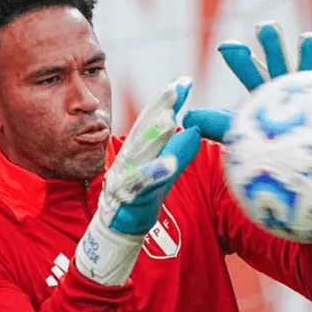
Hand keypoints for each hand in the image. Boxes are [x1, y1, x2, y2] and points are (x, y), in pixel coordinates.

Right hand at [75, 78, 200, 284]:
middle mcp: (129, 157)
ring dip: (154, 135)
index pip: (154, 119)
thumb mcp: (163, 172)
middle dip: (159, 106)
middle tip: (175, 89)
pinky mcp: (126, 196)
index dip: (167, 100)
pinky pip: (140, 184)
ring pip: (140, 152)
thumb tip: (195, 129)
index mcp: (137, 148)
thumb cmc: (140, 197)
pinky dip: (153, 173)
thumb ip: (178, 152)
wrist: (116, 230)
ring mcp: (125, 175)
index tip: (184, 82)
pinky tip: (168, 164)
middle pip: (144, 128)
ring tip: (170, 119)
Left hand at [182, 21, 311, 142]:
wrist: (310, 162)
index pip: (247, 70)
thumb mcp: (242, 133)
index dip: (238, 58)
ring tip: (309, 39)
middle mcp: (287, 83)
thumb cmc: (273, 146)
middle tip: (264, 27)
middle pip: (277, 56)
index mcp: (263, 89)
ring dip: (310, 49)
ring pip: (311, 61)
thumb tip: (185, 118)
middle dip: (272, 40)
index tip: (227, 46)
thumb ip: (216, 123)